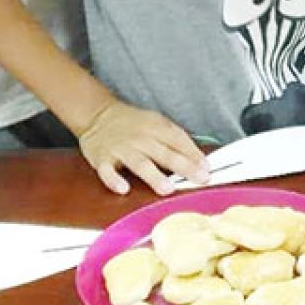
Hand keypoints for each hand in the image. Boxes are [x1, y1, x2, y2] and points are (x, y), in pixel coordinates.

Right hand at [77, 100, 208, 195]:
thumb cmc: (132, 124)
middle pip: (164, 153)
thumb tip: (199, 160)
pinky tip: (123, 188)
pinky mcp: (102, 159)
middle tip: (200, 179)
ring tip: (167, 189)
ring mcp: (121, 149)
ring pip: (139, 163)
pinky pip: (107, 171)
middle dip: (184, 166)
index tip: (207, 168)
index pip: (178, 140)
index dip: (193, 154)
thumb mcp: (155, 122)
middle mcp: (140, 138)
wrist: (97, 115)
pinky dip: (114, 180)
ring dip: (154, 175)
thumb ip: (174, 139)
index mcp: (155, 127)